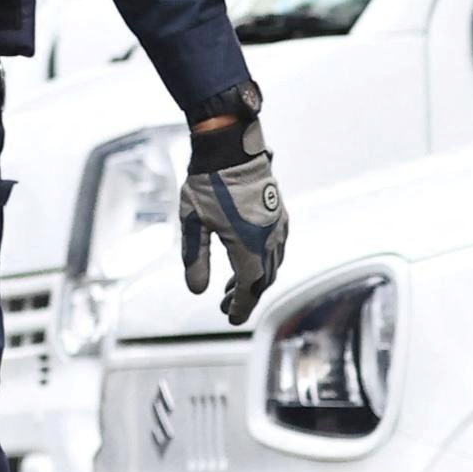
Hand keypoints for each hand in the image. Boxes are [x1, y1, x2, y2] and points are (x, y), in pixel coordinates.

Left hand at [179, 124, 287, 326]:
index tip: (231, 320)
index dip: (241, 306)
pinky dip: (264, 263)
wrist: (231, 150)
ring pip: (272, 265)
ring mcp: (278, 227)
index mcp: (249, 247)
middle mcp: (270, 240)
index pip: (249, 288)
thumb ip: (196, 259)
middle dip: (244, 296)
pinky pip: (277, 248)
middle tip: (224, 307)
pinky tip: (248, 262)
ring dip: (254, 281)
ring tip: (230, 289)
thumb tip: (198, 291)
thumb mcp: (193, 225)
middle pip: (262, 279)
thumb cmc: (206, 186)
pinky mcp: (279, 216)